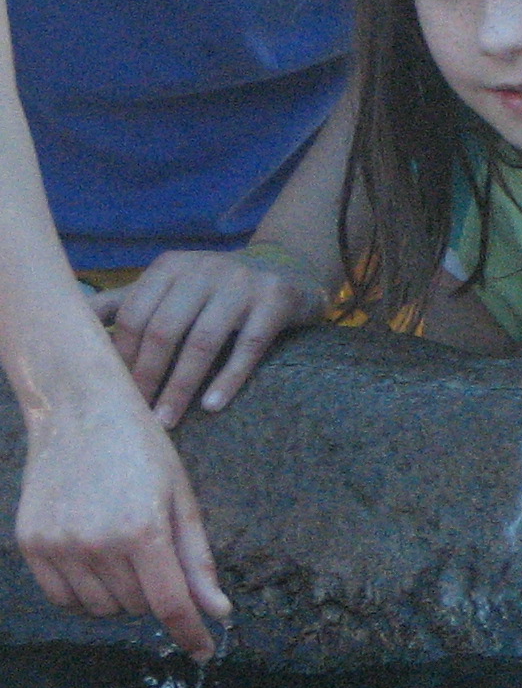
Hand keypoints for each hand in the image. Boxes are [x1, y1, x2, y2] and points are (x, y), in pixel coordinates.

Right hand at [15, 387, 229, 658]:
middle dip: (156, 593)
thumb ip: (197, 560)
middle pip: (138, 607)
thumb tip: (217, 612)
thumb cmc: (142, 451)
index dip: (190, 634)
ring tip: (124, 547)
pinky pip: (64, 599)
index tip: (204, 652)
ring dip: (121, 594)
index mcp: (143, 529)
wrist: (79, 411)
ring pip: (102, 608)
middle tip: (155, 552)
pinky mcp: (31, 545)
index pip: (170, 604)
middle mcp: (97, 543)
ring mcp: (58, 546)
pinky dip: (85, 592)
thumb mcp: (182, 498)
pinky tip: (95, 559)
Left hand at [95, 245, 329, 427]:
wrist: (287, 268)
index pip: (135, 314)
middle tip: (139, 414)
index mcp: (171, 267)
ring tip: (169, 419)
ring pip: (204, 341)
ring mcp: (242, 282)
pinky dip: (229, 378)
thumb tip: (68, 320)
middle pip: (165, 329)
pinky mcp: (275, 298)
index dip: (122, 356)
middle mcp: (204, 268)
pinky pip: (249, 345)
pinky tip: (213, 405)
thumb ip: (127, 302)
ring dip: (182, 386)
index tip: (116, 391)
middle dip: (148, 376)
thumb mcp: (172, 287)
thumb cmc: (216, 289)